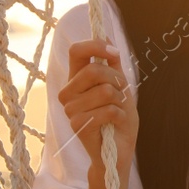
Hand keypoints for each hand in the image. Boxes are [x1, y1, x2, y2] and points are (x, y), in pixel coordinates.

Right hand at [59, 39, 137, 184]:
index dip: (95, 46)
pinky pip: (108, 110)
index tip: (114, 53)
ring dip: (120, 101)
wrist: (118, 151)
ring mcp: (70, 110)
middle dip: (117, 81)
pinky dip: (120, 116)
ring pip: (104, 91)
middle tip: (121, 94)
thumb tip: (107, 38)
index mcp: (76, 79)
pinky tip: (115, 123)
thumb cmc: (118, 118)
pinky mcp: (78, 125)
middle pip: (94, 71)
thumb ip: (112, 64)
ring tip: (117, 112)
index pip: (76, 52)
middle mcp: (68, 92)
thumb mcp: (120, 86)